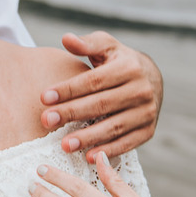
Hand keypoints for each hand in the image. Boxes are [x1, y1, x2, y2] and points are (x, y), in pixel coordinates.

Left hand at [40, 31, 162, 161]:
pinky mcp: (148, 131)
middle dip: (72, 113)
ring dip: (88, 138)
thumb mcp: (106, 46)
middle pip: (101, 105)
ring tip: (64, 145)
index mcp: (129, 67)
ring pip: (113, 127)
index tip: (44, 97)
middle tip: (46, 121)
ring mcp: (146, 112)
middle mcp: (141, 90)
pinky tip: (88, 157)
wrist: (151, 79)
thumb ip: (87, 44)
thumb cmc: (119, 61)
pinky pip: (126, 143)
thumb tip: (66, 39)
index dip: (68, 89)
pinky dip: (108, 151)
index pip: (94, 81)